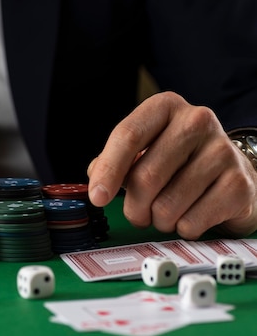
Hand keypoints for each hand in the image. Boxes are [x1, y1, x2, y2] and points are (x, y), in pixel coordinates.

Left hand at [87, 91, 256, 239]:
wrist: (232, 173)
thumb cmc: (178, 161)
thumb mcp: (144, 149)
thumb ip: (114, 160)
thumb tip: (96, 178)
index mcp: (165, 107)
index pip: (127, 136)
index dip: (108, 170)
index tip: (97, 197)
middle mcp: (197, 120)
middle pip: (146, 176)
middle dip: (133, 207)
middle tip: (136, 214)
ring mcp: (222, 150)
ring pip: (167, 205)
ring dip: (158, 220)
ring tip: (166, 213)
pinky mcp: (239, 184)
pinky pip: (192, 222)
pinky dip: (182, 228)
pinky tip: (190, 215)